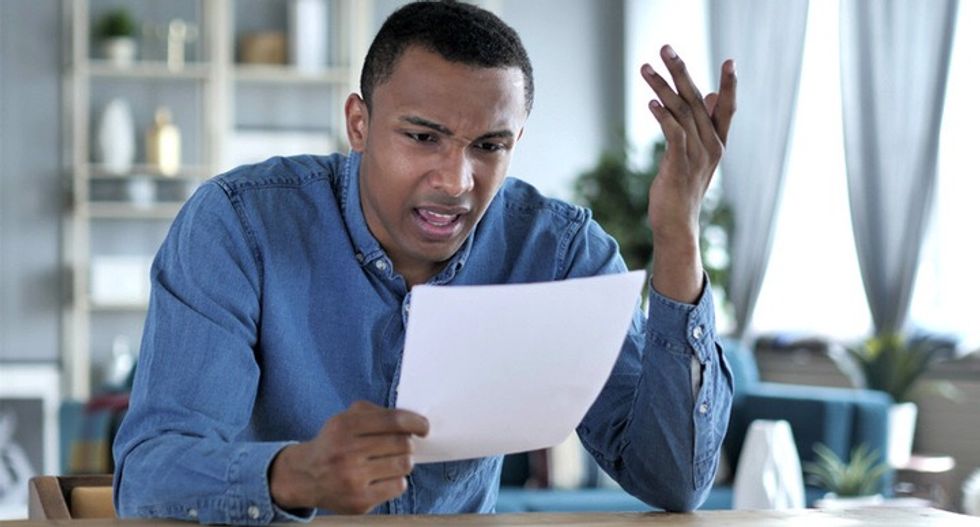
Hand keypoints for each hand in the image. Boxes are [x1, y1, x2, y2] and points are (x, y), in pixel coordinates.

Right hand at [269, 400, 428, 513]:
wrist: (305, 476)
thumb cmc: (333, 444)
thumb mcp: (345, 418)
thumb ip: (375, 412)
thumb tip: (411, 420)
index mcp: (344, 426)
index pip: (393, 420)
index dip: (415, 422)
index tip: (424, 427)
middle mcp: (347, 453)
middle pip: (402, 444)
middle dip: (406, 444)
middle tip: (398, 446)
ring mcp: (353, 479)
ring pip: (404, 465)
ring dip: (403, 461)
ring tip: (389, 461)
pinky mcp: (360, 501)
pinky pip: (398, 486)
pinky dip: (396, 480)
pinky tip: (382, 477)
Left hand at [641, 45, 735, 301]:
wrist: (677, 226)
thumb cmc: (683, 190)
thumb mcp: (697, 157)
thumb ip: (705, 125)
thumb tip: (711, 94)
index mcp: (717, 143)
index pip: (727, 108)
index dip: (730, 85)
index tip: (730, 61)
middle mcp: (711, 147)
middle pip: (698, 100)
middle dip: (681, 71)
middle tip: (666, 48)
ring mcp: (697, 157)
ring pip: (681, 112)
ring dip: (662, 87)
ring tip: (646, 68)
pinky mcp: (679, 166)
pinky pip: (673, 134)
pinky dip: (662, 116)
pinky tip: (651, 102)